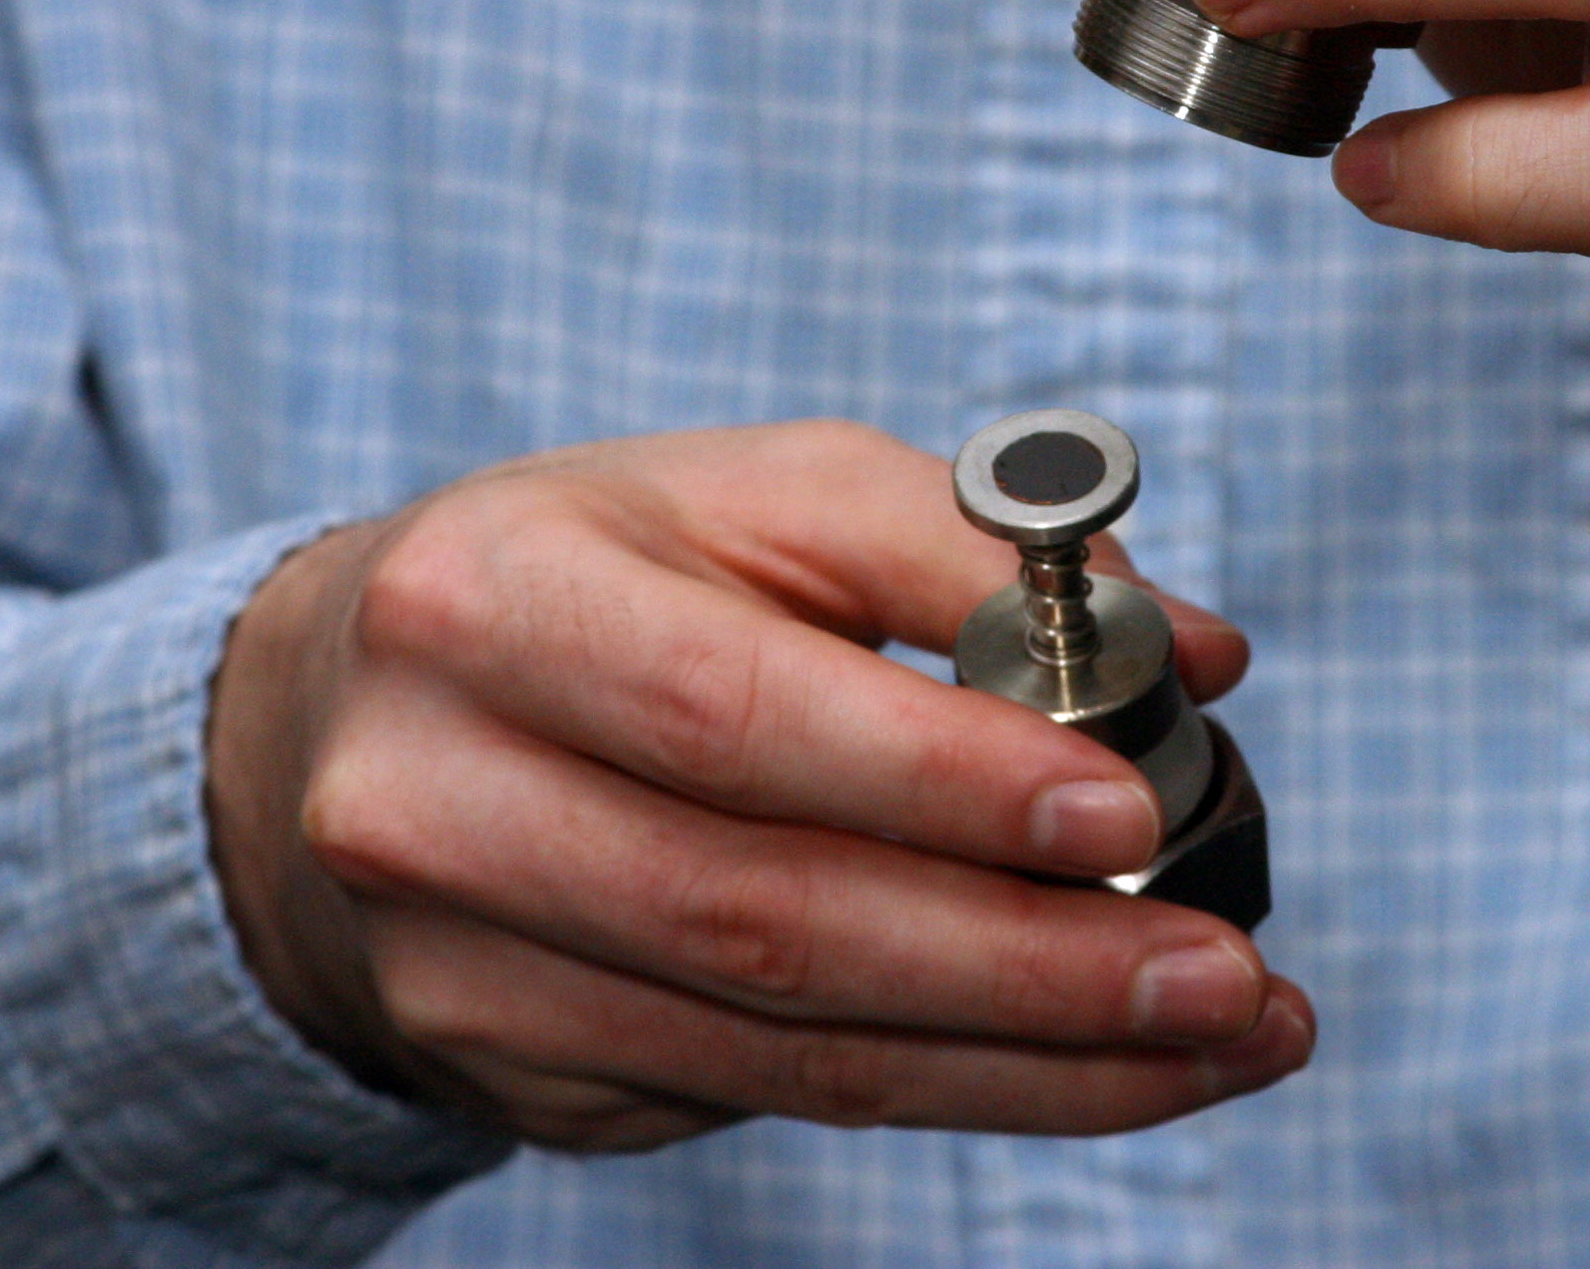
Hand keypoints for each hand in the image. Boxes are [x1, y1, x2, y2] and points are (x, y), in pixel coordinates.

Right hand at [207, 424, 1311, 1151]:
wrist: (359, 713)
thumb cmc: (606, 571)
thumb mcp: (759, 493)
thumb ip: (968, 546)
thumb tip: (1196, 648)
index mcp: (488, 603)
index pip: (730, 713)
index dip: (937, 779)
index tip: (1128, 814)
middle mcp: (434, 800)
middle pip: (766, 917)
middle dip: (1029, 963)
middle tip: (1229, 974)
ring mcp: (458, 967)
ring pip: (786, 1048)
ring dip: (1039, 1061)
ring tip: (1226, 1036)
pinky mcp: (515, 1071)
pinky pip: (769, 1096)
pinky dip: (965, 1087)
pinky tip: (1105, 1064)